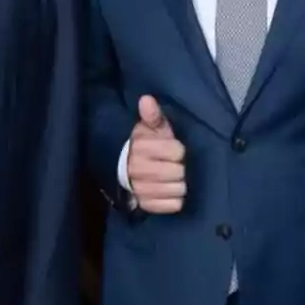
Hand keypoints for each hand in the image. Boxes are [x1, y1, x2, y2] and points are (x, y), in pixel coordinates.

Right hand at [127, 95, 185, 213]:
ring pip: (178, 189)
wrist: (123, 169)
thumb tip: (146, 99)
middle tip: (176, 165)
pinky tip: (171, 191)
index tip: (174, 149)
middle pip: (179, 172)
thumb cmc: (144, 145)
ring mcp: (141, 189)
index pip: (176, 151)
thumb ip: (152, 115)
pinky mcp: (145, 205)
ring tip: (174, 178)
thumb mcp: (149, 128)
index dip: (178, 150)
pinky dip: (175, 200)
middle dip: (181, 168)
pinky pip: (173, 205)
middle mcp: (138, 169)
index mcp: (140, 147)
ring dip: (180, 184)